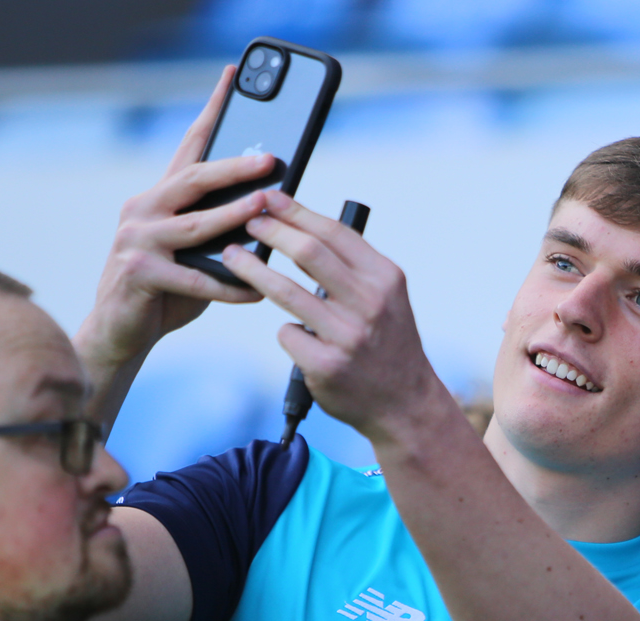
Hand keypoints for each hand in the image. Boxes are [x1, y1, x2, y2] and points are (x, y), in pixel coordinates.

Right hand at [74, 67, 270, 383]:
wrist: (119, 333)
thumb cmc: (165, 291)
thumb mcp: (194, 252)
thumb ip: (219, 230)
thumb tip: (269, 212)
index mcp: (158, 198)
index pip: (189, 147)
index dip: (211, 111)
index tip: (232, 77)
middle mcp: (142, 209)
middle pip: (194, 179)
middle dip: (235, 167)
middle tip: (271, 159)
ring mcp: (136, 240)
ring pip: (195, 225)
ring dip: (233, 216)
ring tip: (264, 207)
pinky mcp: (137, 273)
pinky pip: (193, 278)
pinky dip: (228, 286)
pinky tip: (255, 291)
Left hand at [225, 192, 453, 445]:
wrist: (406, 404)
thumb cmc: (388, 344)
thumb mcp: (387, 298)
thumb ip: (353, 268)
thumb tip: (302, 230)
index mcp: (386, 278)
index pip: (334, 233)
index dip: (297, 211)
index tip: (271, 198)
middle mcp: (370, 304)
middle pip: (308, 252)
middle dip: (272, 230)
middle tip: (247, 222)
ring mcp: (348, 336)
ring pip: (286, 291)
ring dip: (253, 270)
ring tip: (233, 258)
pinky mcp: (327, 366)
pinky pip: (289, 334)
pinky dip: (289, 331)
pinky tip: (299, 336)